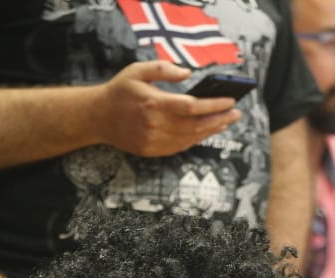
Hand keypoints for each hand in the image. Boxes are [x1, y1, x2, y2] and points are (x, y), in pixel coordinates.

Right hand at [98, 61, 241, 156]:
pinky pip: (180, 146)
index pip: (192, 106)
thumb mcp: (138, 70)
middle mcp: (156, 125)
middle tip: (236, 113)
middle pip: (196, 125)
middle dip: (219, 119)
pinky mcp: (153, 150)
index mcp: (154, 103)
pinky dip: (196, 139)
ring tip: (225, 121)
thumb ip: (164, 69)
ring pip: (191, 138)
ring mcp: (154, 141)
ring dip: (211, 130)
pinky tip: (206, 131)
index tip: (231, 101)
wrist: (98, 117)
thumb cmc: (120, 91)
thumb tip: (188, 73)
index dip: (214, 105)